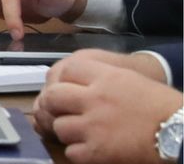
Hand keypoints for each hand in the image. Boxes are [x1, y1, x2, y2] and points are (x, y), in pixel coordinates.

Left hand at [33, 51, 182, 159]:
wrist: (182, 134)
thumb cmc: (165, 108)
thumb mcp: (133, 81)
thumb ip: (104, 80)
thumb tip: (80, 85)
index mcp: (107, 78)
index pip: (67, 69)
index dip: (63, 79)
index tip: (67, 88)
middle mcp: (95, 99)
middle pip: (53, 97)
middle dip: (54, 105)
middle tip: (64, 112)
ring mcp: (94, 126)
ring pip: (59, 127)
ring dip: (68, 132)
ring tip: (83, 134)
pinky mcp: (96, 152)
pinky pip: (71, 152)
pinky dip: (79, 153)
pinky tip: (92, 150)